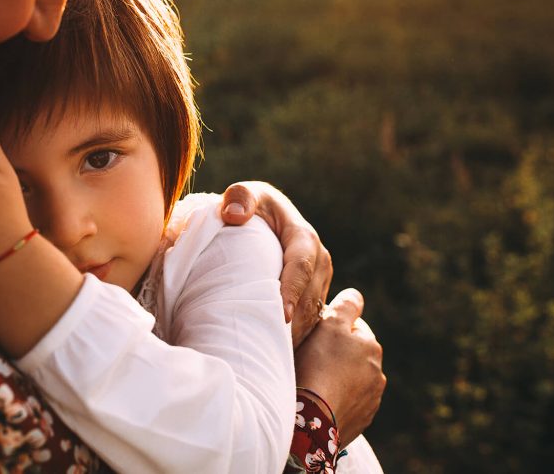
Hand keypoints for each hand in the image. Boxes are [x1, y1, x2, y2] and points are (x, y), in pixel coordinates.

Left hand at [219, 181, 331, 345]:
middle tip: (274, 349)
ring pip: (312, 315)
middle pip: (310, 297)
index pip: (302, 265)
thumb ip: (239, 197)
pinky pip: (309, 323)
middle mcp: (318, 262)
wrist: (262, 219)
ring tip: (276, 359)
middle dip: (295, 323)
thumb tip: (234, 214)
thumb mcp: (245, 195)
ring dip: (297, 336)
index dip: (293, 290)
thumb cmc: (249, 207)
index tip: (281, 315)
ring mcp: (318, 283)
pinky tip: (278, 358)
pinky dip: (295, 340)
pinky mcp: (312, 299)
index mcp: (304, 237)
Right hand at [294, 288, 385, 446]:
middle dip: (338, 354)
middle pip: (354, 355)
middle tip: (313, 358)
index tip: (316, 336)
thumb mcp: (331, 325)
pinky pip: (348, 403)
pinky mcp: (361, 421)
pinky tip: (321, 399)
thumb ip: (346, 307)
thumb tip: (356, 295)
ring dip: (339, 377)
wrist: (313, 418)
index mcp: (372, 348)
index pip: (354, 328)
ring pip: (352, 380)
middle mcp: (378, 374)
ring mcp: (371, 400)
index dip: (333, 329)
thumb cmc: (318, 365)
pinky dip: (338, 399)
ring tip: (316, 381)